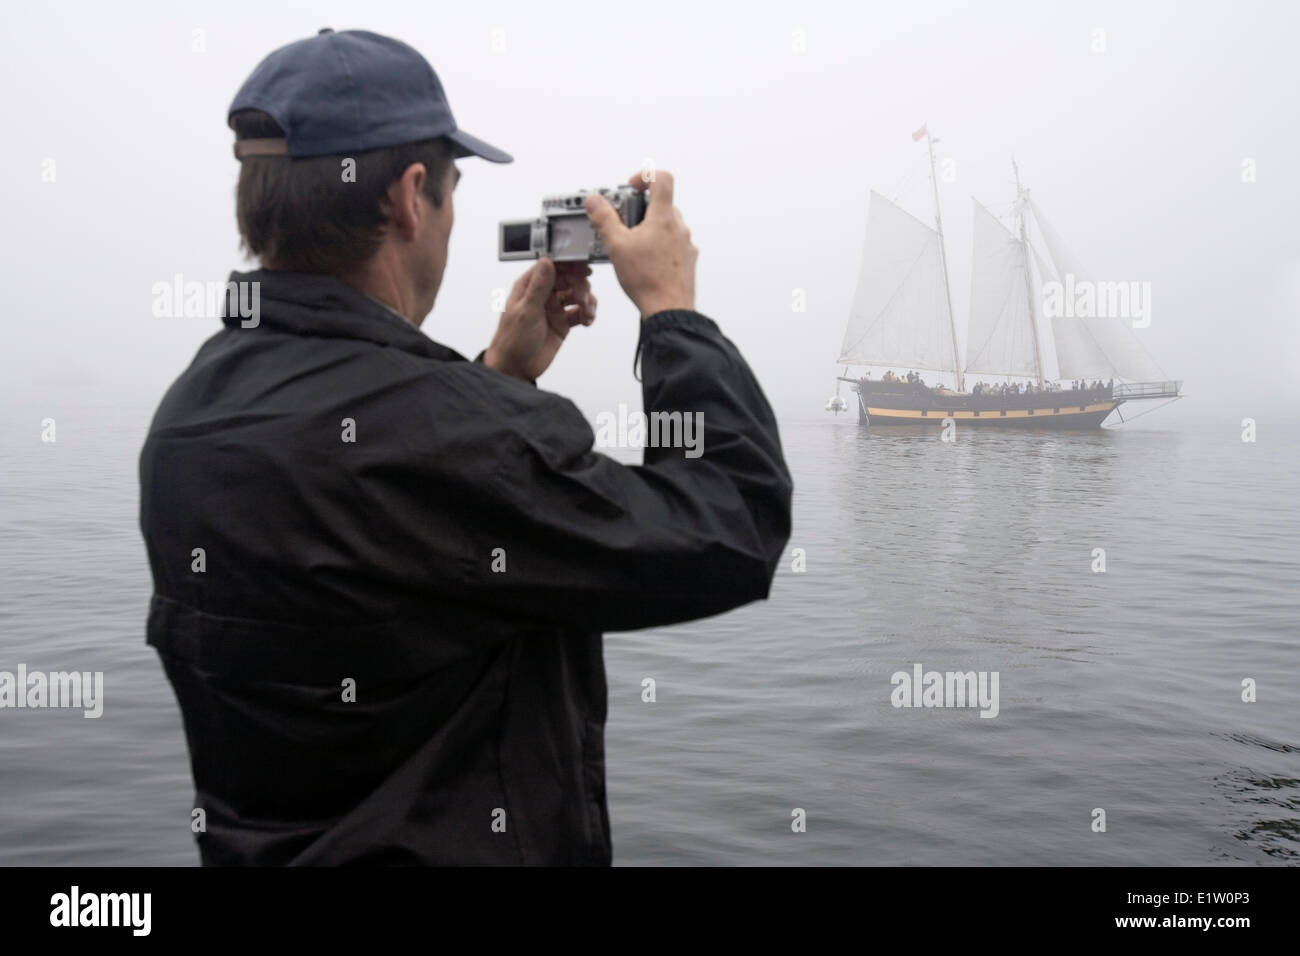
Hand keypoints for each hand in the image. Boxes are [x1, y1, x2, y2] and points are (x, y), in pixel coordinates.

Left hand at [484, 258, 595, 380]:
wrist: (516, 367)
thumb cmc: (512, 340)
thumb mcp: (527, 311)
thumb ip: (539, 287)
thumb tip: (547, 262)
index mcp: (529, 286)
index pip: (552, 267)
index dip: (570, 265)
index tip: (584, 269)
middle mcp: (543, 294)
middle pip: (569, 279)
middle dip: (580, 287)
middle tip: (583, 300)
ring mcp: (553, 308)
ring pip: (577, 295)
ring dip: (586, 301)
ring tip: (587, 313)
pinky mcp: (562, 322)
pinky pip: (580, 312)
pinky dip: (587, 314)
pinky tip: (587, 321)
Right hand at [584, 170, 696, 319]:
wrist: (669, 310)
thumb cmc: (648, 281)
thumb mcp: (616, 246)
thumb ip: (604, 219)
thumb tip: (594, 201)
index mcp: (664, 217)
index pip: (662, 179)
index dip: (645, 177)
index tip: (631, 187)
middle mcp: (679, 227)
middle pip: (661, 204)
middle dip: (640, 210)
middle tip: (623, 223)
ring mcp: (686, 245)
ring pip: (667, 226)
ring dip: (649, 230)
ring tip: (631, 247)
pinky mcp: (687, 261)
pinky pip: (672, 245)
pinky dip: (657, 247)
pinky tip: (644, 263)